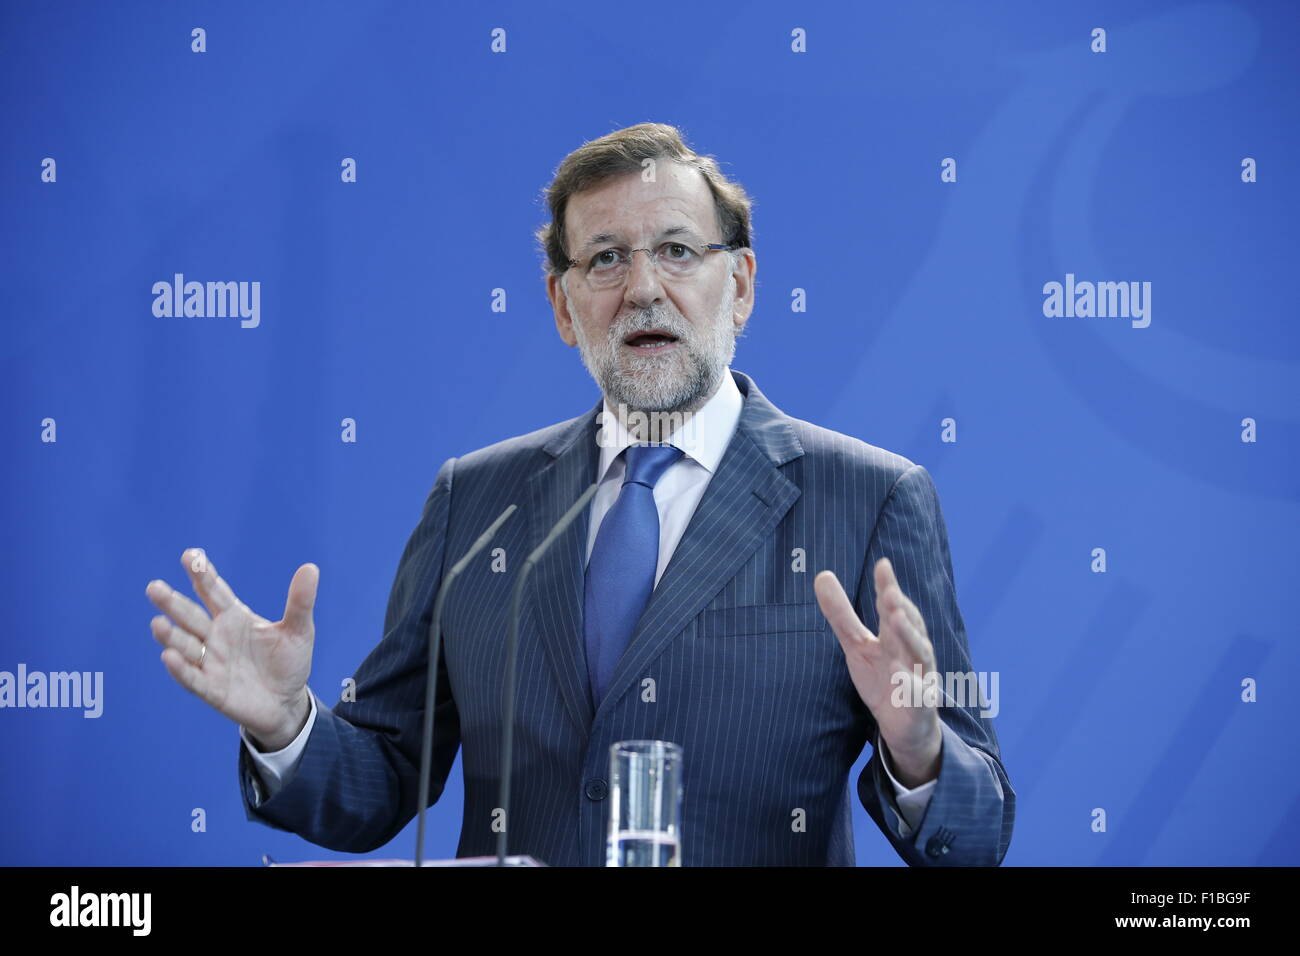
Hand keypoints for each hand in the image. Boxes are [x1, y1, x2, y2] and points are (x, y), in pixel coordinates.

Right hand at [146, 548, 317, 750]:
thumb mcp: (299, 630)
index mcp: (235, 617)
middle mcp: (216, 637)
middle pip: (190, 616)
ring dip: (171, 635)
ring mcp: (211, 662)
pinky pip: (193, 678)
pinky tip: (168, 657)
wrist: (288, 702)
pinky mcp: (212, 689)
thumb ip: (300, 602)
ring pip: (185, 646)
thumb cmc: (289, 662)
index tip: (190, 555)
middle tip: (154, 587)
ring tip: (158, 623)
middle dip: (172, 602)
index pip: (215, 592)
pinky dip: (181, 669)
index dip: (202, 575)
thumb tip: (311, 568)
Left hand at [814, 557, 941, 787]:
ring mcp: (920, 677)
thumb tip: (821, 575)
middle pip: (908, 626)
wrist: (905, 726)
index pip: (892, 607)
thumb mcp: (857, 646)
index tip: (883, 565)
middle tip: (888, 591)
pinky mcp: (920, 705)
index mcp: (897, 635)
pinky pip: (917, 694)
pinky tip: (898, 675)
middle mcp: (912, 651)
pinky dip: (909, 684)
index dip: (888, 587)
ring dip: (909, 636)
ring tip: (895, 618)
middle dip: (900, 608)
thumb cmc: (884, 678)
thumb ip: (841, 614)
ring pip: (919, 654)